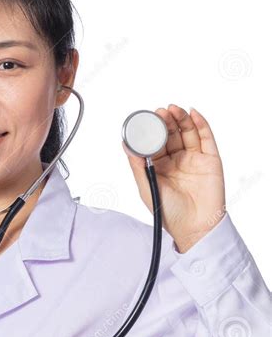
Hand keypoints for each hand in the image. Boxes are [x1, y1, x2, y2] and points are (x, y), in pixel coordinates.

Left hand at [122, 104, 225, 252]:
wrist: (195, 227)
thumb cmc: (169, 214)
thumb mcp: (147, 187)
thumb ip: (137, 166)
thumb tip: (126, 145)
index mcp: (159, 167)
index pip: (155, 142)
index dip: (152, 129)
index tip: (148, 118)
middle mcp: (176, 161)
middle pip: (171, 134)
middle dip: (166, 121)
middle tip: (160, 112)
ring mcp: (193, 159)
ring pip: (187, 132)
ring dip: (180, 118)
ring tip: (173, 109)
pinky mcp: (210, 160)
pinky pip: (206, 137)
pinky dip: (200, 123)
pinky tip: (193, 113)